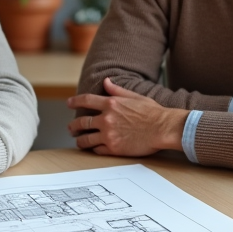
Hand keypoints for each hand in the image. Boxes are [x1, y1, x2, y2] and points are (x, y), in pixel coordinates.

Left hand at [66, 78, 188, 155]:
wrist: (163, 128)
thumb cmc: (153, 113)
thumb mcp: (135, 96)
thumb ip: (117, 90)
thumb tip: (106, 81)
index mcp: (111, 104)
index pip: (86, 100)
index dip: (75, 101)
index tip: (69, 103)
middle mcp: (106, 119)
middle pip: (81, 122)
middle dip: (73, 126)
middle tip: (71, 128)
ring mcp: (108, 134)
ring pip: (85, 139)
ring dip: (80, 141)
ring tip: (79, 141)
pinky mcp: (113, 148)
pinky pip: (97, 150)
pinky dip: (94, 149)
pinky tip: (94, 149)